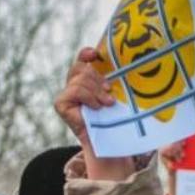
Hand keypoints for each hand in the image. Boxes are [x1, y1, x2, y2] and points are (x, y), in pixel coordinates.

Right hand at [53, 47, 137, 181]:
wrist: (110, 141)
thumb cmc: (118, 118)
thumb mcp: (119, 95)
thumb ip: (117, 81)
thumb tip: (134, 63)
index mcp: (88, 78)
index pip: (83, 58)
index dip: (87, 53)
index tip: (96, 54)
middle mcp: (74, 83)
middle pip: (82, 68)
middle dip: (97, 79)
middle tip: (109, 91)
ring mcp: (66, 93)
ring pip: (80, 79)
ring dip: (96, 92)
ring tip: (106, 104)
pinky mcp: (61, 103)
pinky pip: (75, 90)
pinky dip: (88, 98)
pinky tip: (96, 108)